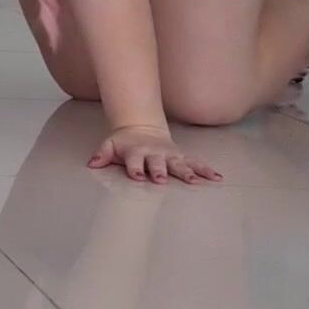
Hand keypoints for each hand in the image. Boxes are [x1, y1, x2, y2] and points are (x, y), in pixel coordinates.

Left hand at [87, 125, 220, 183]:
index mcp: (136, 152)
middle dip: (159, 171)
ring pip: (179, 164)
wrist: (141, 127)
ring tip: (194, 181)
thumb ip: (101, 155)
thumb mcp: (109, 145)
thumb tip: (91, 164)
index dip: (135, 169)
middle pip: (157, 163)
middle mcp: (154, 154)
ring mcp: (169, 155)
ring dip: (187, 172)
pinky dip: (205, 170)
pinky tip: (216, 177)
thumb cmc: (124, 142)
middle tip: (162, 180)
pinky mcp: (180, 156)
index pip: (135, 162)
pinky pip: (195, 163)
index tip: (137, 177)